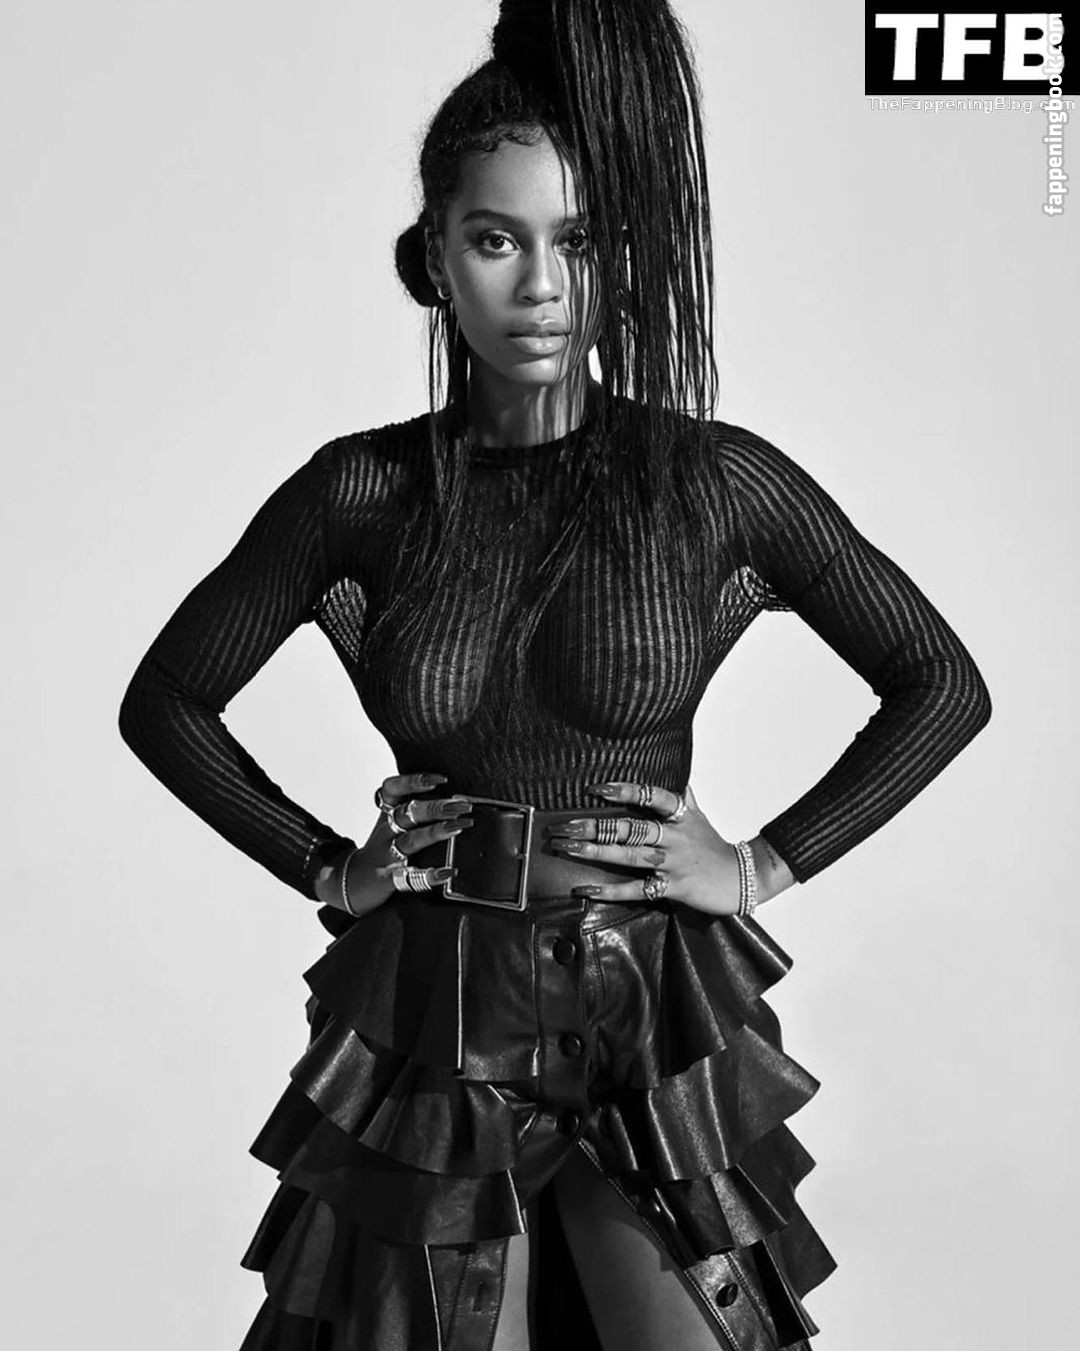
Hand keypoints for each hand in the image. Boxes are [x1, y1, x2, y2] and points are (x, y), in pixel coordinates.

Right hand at [331, 771, 473, 915]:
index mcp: (386, 816)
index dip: (414, 781)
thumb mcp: (390, 827)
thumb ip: (416, 814)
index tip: (440, 779)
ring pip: (410, 840)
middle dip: (436, 807)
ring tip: (458, 827)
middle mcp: (386, 832)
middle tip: (462, 805)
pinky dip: (430, 875)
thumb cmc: (380, 851)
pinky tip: (448, 872)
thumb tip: (458, 801)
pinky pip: (409, 876)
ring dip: (435, 832)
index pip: (393, 789)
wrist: (348, 883)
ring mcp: (386, 855)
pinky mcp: (387, 879)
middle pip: (407, 814)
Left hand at [546, 781, 750, 916]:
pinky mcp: (673, 888)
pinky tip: (585, 888)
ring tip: (567, 848)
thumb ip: (685, 801)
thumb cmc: (716, 848)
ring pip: (628, 855)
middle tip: (565, 826)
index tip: (596, 789)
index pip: (651, 796)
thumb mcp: (701, 819)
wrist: (743, 879)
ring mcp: (673, 863)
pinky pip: (635, 889)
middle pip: (630, 828)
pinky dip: (609, 890)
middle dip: (595, 826)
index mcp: (680, 816)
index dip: (624, 791)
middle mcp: (675, 837)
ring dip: (595, 851)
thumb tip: (680, 782)